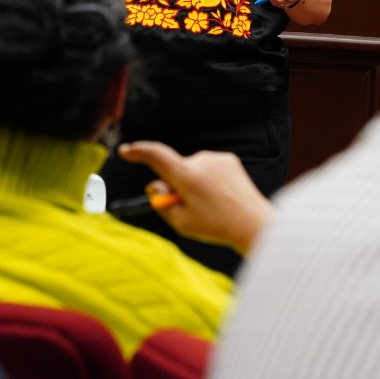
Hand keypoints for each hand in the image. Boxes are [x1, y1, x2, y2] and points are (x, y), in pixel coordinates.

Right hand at [116, 141, 272, 254]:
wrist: (254, 223)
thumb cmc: (216, 226)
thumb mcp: (181, 222)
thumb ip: (162, 203)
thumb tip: (155, 185)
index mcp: (187, 176)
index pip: (156, 155)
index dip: (138, 152)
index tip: (125, 151)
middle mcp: (201, 161)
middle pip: (174, 168)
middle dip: (174, 184)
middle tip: (186, 207)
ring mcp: (216, 158)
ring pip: (192, 168)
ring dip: (193, 182)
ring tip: (210, 204)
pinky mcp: (228, 159)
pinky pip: (207, 167)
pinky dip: (207, 179)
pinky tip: (220, 195)